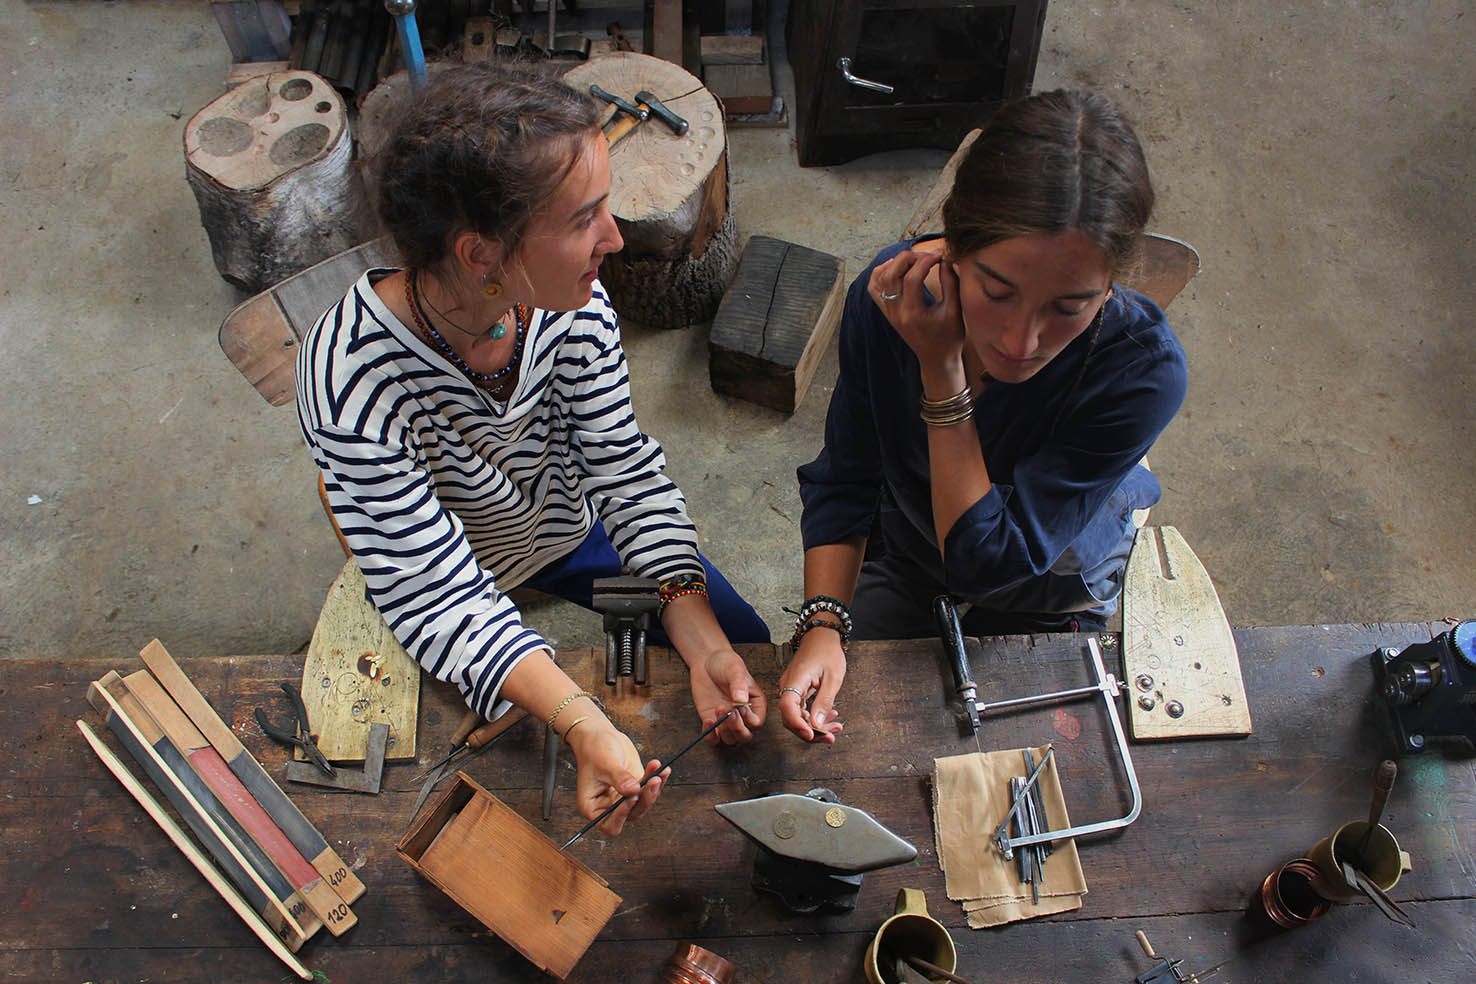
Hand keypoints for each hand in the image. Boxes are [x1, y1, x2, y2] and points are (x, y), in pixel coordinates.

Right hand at [565, 716, 667, 835]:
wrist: (600, 735)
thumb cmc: (594, 749)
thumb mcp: (605, 764)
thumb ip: (620, 779)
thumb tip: (634, 791)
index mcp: (593, 807)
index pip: (610, 824)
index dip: (622, 815)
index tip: (632, 798)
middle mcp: (609, 806)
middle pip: (631, 814)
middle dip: (644, 799)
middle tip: (653, 781)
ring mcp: (624, 798)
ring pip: (643, 802)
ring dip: (653, 788)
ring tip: (658, 770)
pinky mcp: (635, 787)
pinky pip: (649, 788)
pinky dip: (657, 779)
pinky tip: (662, 769)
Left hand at [687, 647, 766, 744]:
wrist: (707, 662)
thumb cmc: (726, 663)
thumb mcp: (735, 670)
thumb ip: (739, 685)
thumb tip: (741, 700)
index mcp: (755, 705)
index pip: (757, 722)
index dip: (749, 719)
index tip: (740, 708)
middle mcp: (743, 717)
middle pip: (745, 736)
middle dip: (737, 728)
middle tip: (728, 713)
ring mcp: (727, 722)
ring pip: (730, 740)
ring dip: (724, 731)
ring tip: (717, 710)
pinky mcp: (713, 723)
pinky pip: (713, 739)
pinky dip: (710, 736)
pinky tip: (707, 722)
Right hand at [777, 628, 845, 743]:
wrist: (822, 635)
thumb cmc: (828, 651)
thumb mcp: (833, 678)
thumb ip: (823, 702)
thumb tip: (816, 724)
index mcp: (796, 679)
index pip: (788, 707)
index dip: (798, 724)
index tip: (812, 735)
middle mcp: (788, 685)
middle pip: (791, 717)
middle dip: (810, 731)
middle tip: (830, 736)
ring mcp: (791, 688)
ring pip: (797, 716)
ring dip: (815, 726)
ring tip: (834, 728)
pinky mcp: (797, 690)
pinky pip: (802, 709)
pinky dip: (814, 716)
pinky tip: (829, 717)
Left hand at [868, 249, 964, 369]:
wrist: (936, 359)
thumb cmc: (949, 338)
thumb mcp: (955, 310)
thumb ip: (950, 283)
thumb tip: (944, 259)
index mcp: (913, 314)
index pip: (912, 278)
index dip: (926, 261)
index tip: (940, 255)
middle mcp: (896, 313)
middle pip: (891, 274)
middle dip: (909, 258)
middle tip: (927, 255)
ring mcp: (888, 313)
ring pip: (879, 279)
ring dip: (894, 263)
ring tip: (913, 259)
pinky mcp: (886, 312)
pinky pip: (874, 289)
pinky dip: (880, 273)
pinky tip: (895, 267)